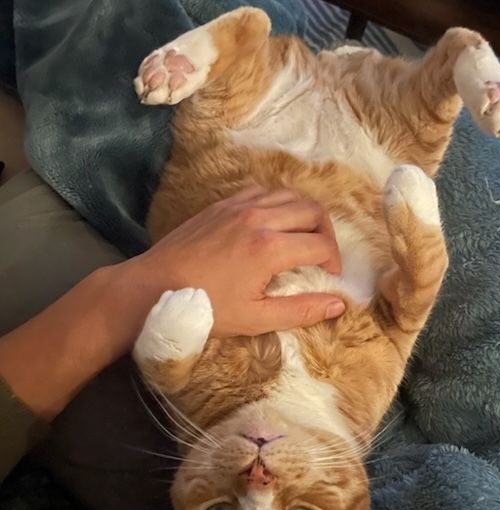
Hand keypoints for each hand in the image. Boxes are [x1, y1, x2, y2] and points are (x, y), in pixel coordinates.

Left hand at [129, 186, 345, 336]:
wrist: (152, 287)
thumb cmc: (204, 309)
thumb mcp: (255, 319)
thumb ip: (300, 311)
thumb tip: (337, 305)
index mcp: (269, 249)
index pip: (321, 245)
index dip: (334, 262)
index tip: (330, 277)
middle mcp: (259, 218)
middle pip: (314, 211)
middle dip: (327, 234)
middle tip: (323, 257)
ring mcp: (239, 205)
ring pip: (291, 194)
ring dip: (306, 214)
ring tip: (304, 238)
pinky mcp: (223, 203)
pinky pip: (264, 190)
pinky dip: (279, 202)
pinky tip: (274, 223)